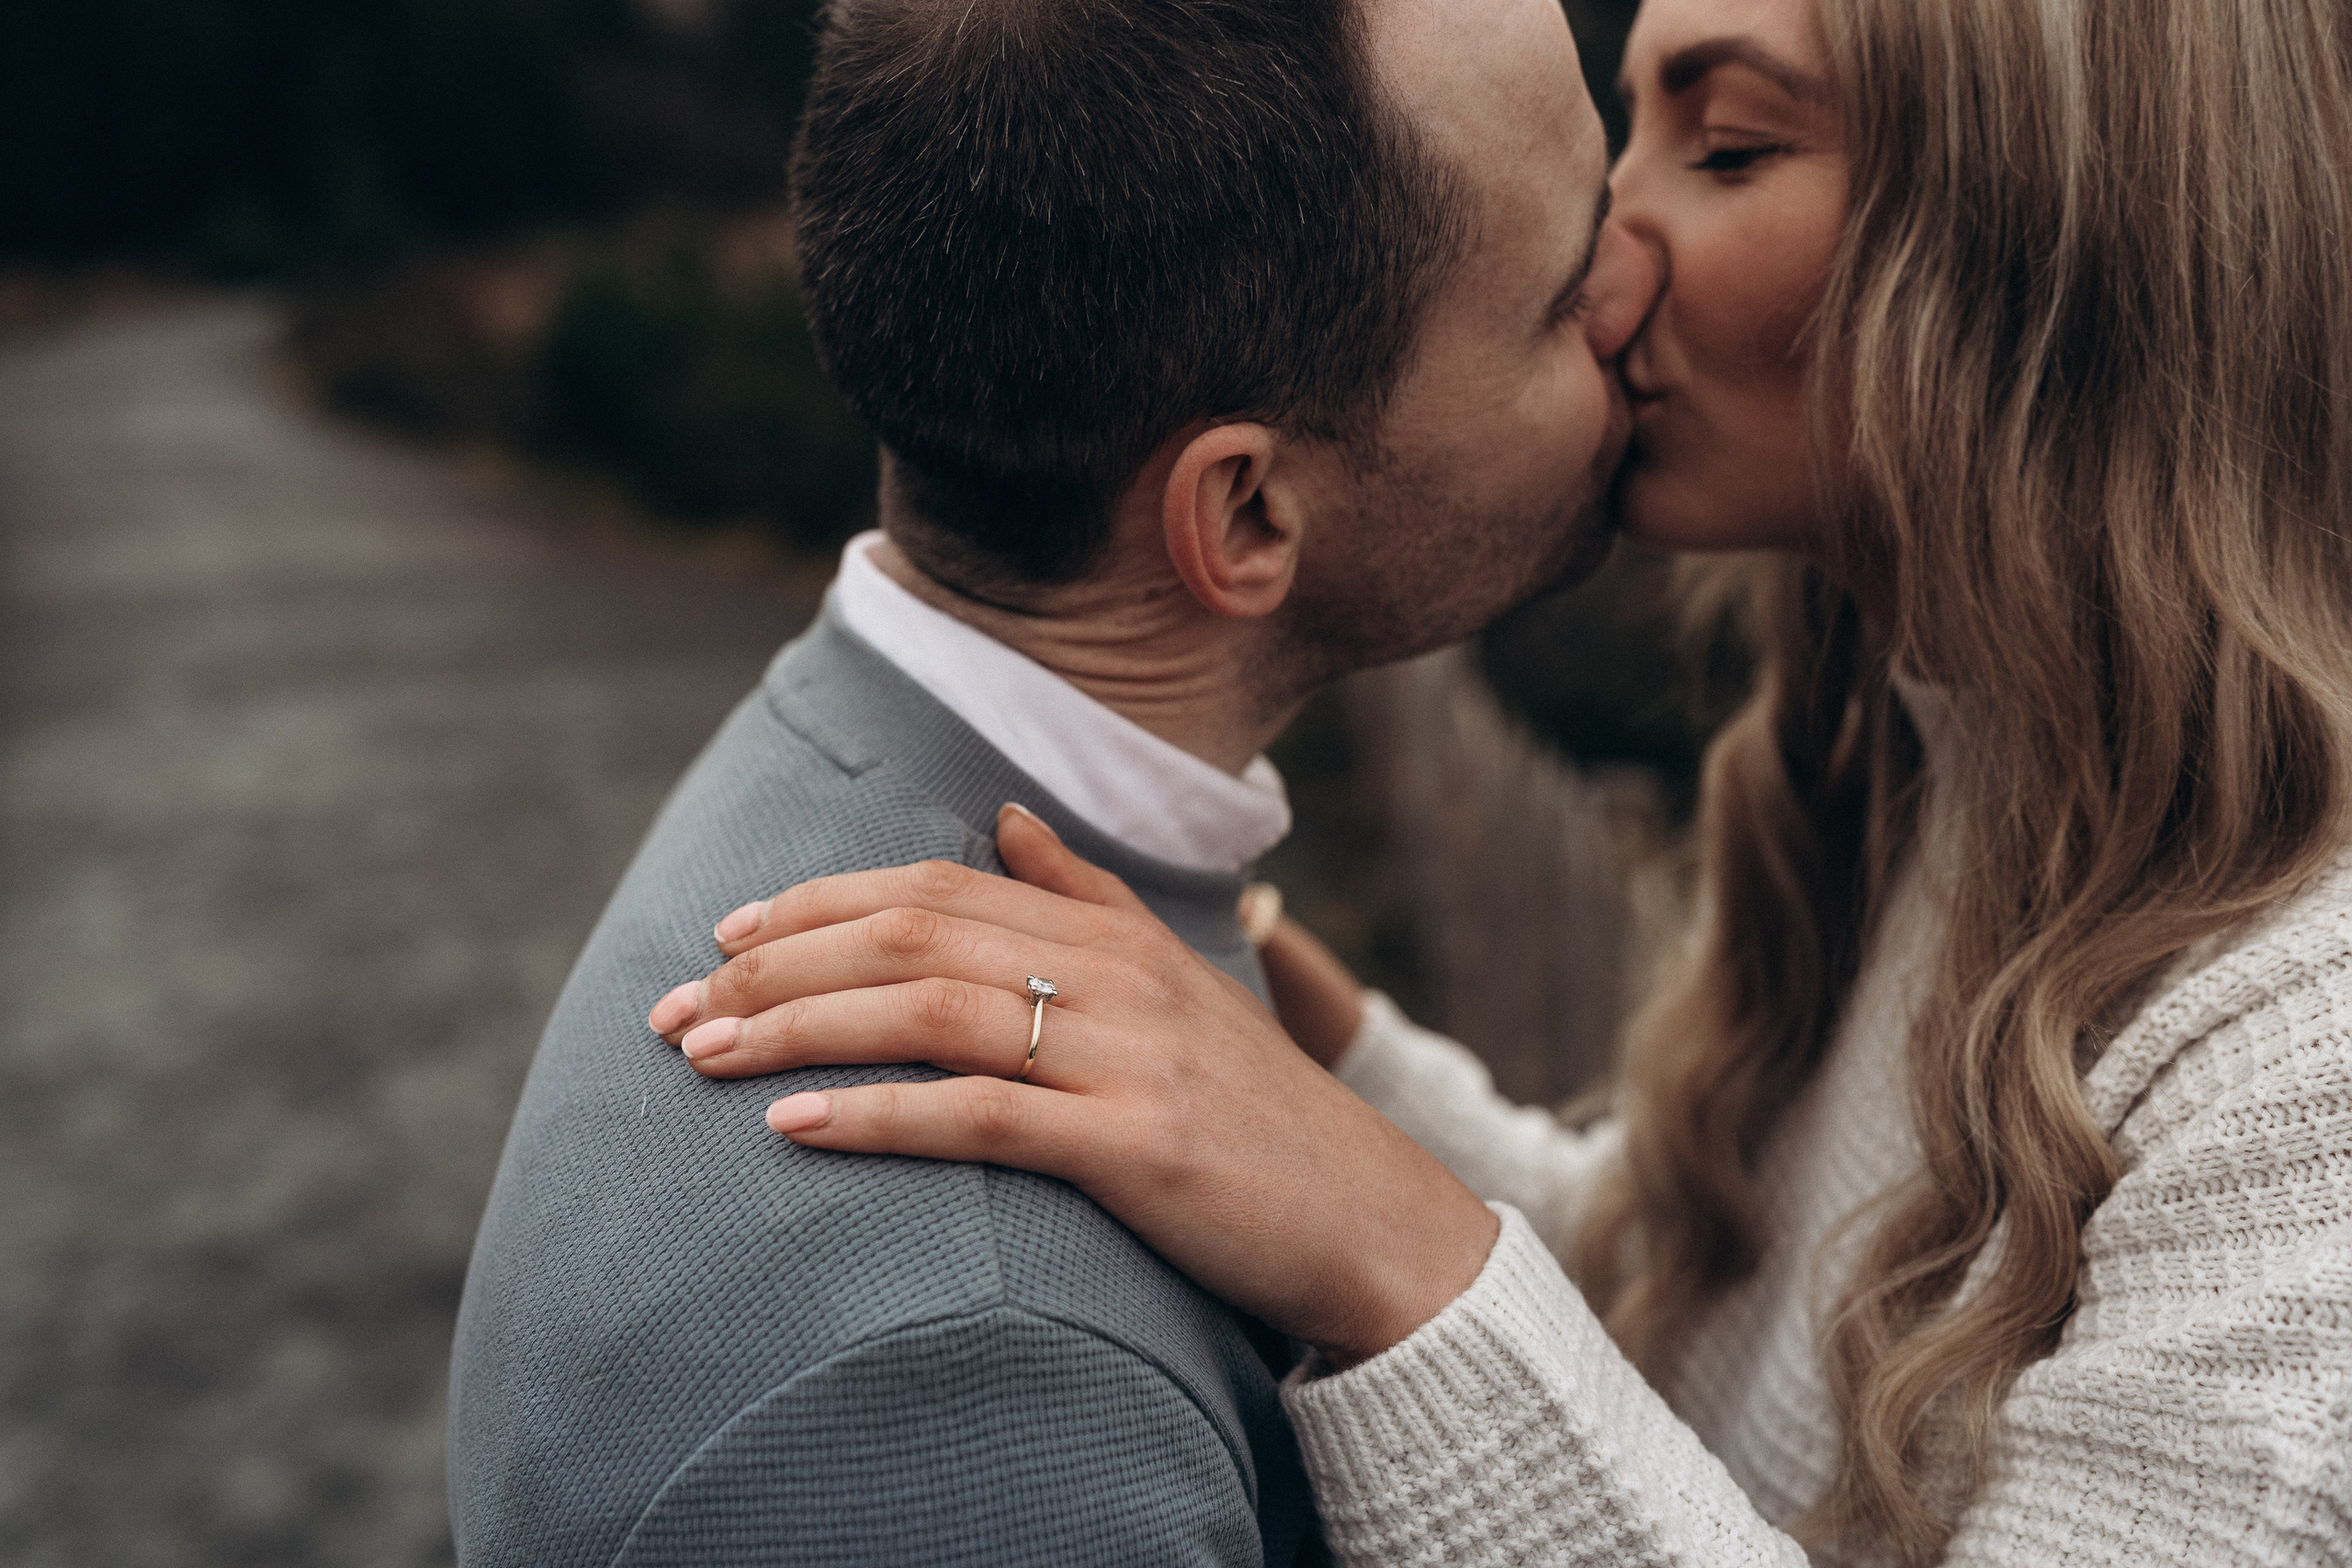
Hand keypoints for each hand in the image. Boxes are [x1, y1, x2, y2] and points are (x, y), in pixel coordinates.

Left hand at [646, 804, 1497, 1366]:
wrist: (1370, 1217)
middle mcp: (1113, 973)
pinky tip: (793, 1126)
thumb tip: (1000, 815)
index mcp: (1112, 931)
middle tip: (675, 1007)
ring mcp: (1126, 1056)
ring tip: (701, 1056)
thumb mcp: (1175, 980)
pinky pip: (980, 1115)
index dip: (816, 901)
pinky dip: (876, 1115)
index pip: (933, 885)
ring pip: (929, 1010)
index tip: (722, 934)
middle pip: (910, 933)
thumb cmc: (1254, 1108)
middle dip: (774, 965)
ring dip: (797, 1030)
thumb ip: (1086, 894)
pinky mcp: (1134, 1145)